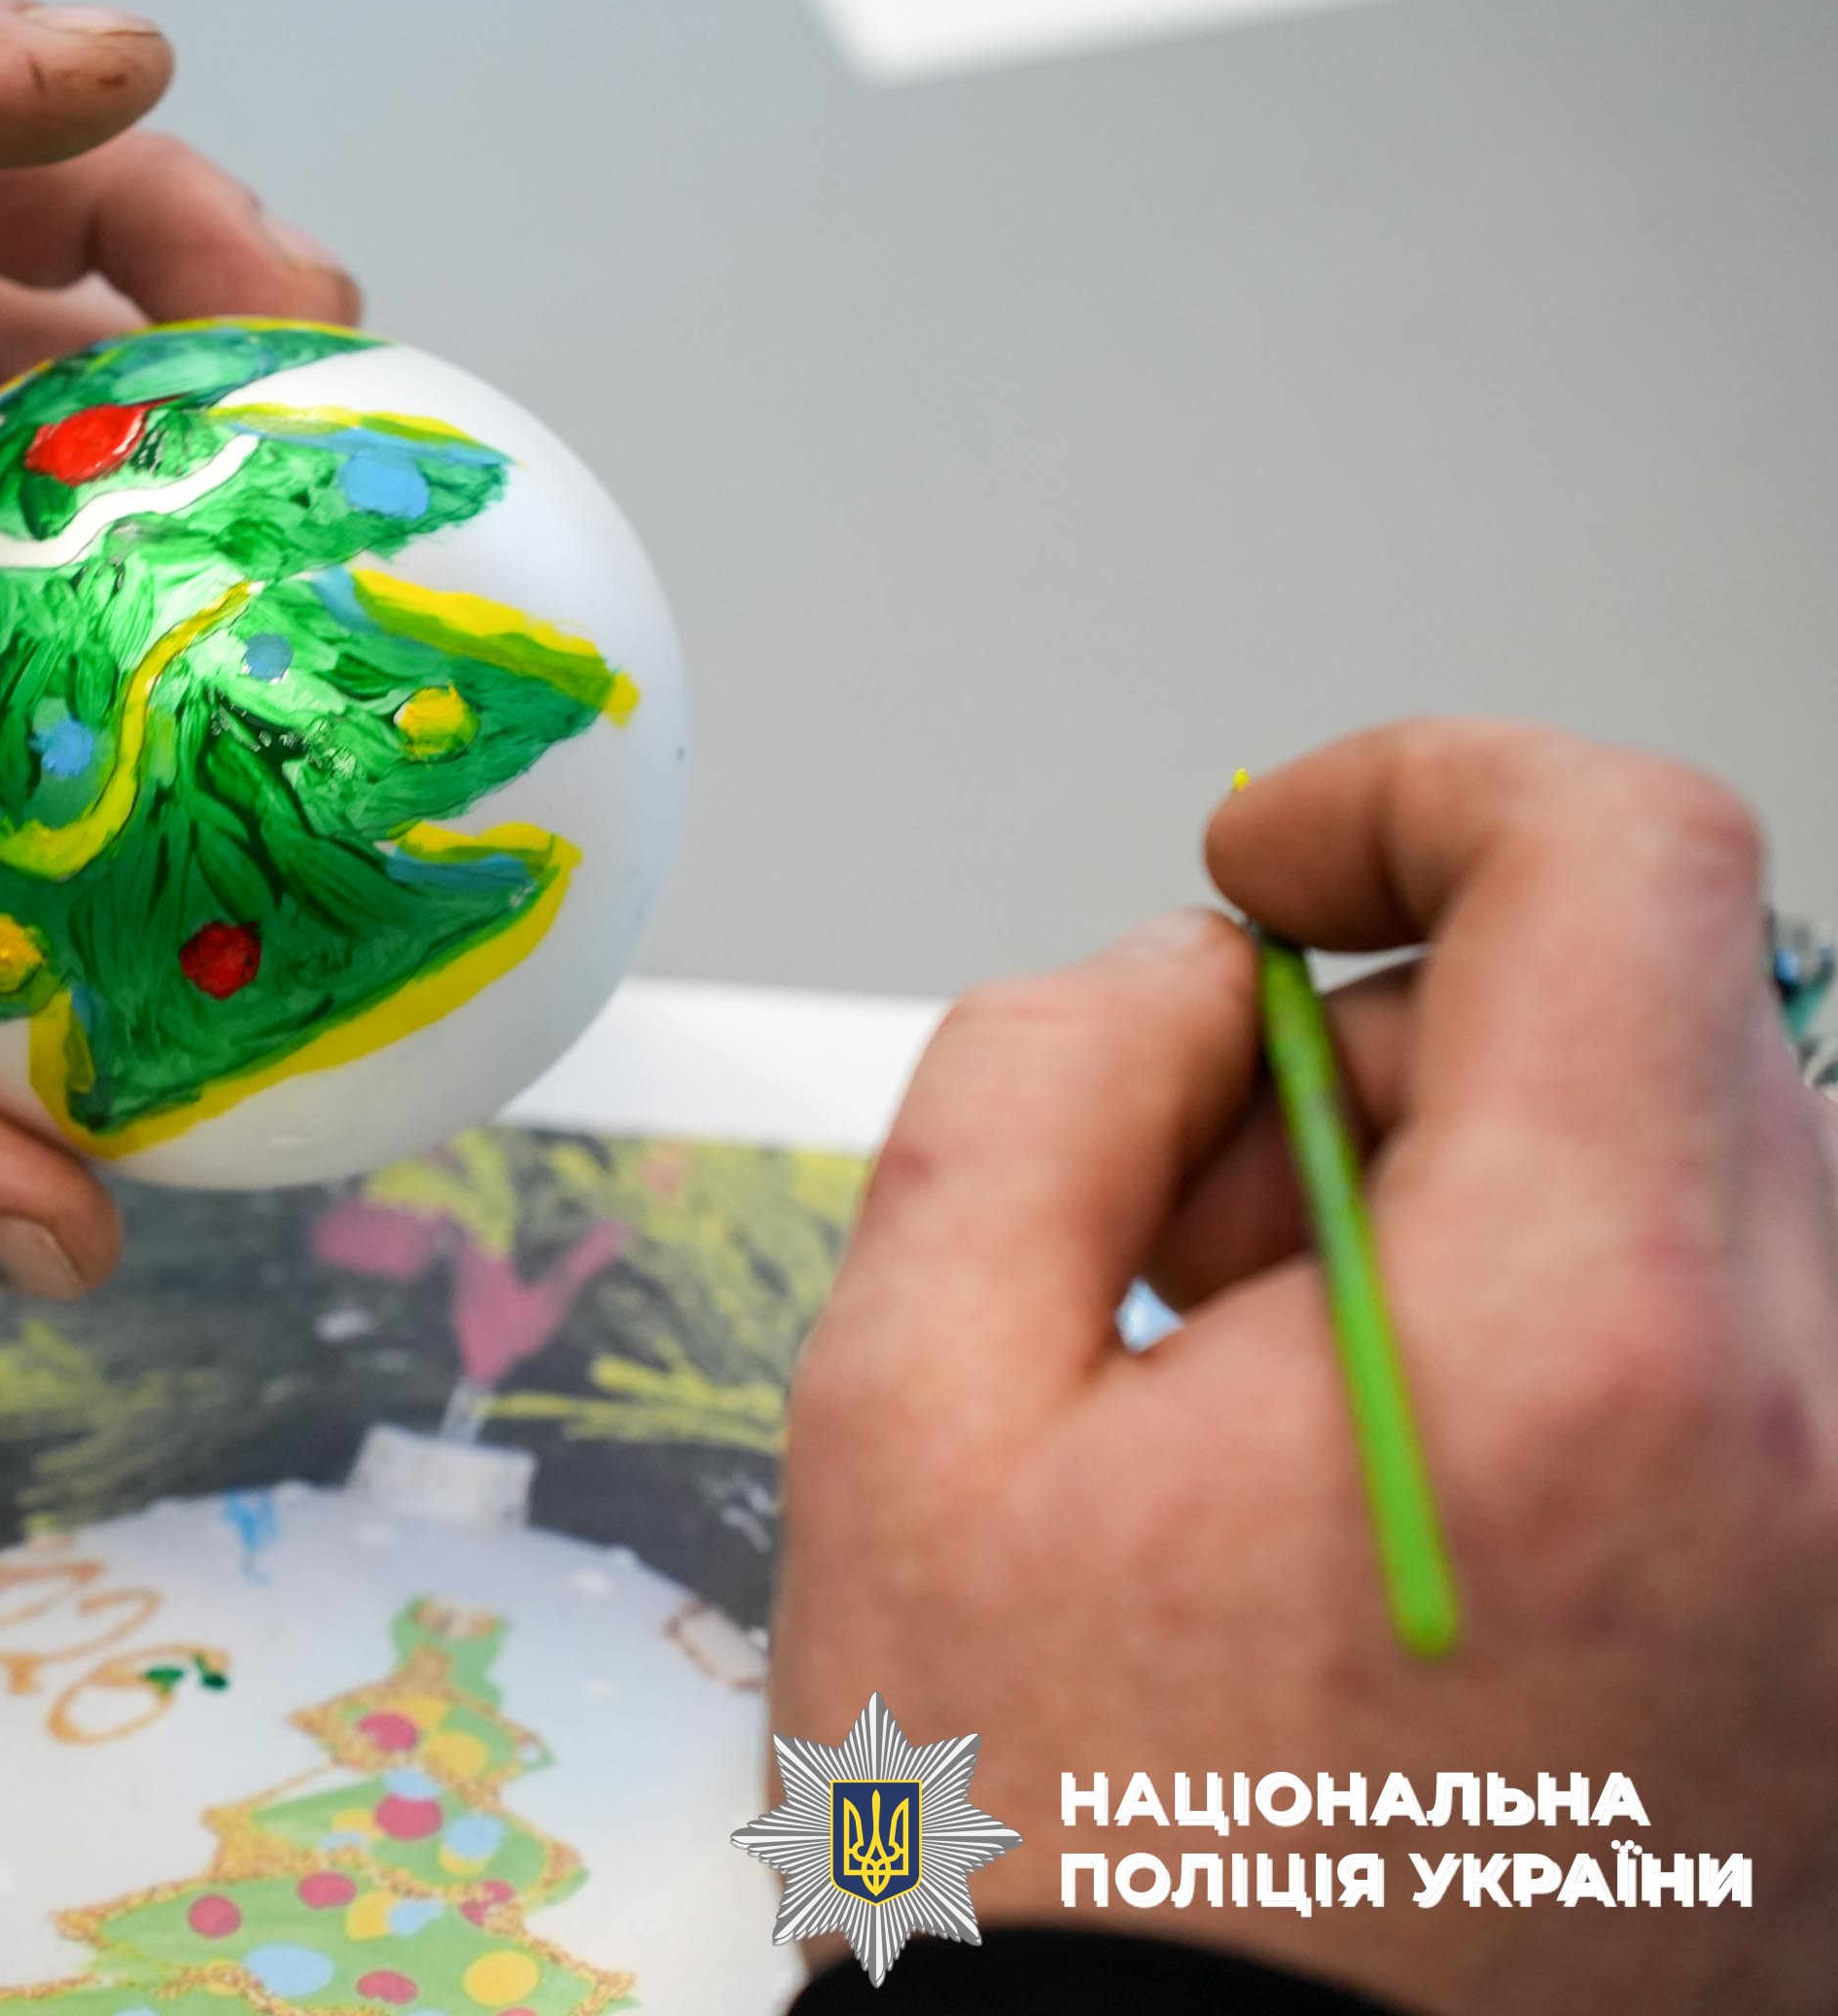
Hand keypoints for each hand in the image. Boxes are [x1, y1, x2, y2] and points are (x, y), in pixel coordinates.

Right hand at [771, 721, 1837, 2009]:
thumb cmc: (1065, 1862)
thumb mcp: (905, 1415)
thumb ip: (1033, 1087)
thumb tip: (1188, 986)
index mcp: (1575, 1344)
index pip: (1626, 863)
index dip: (1419, 789)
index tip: (1271, 868)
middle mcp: (1814, 1440)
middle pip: (1657, 1028)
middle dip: (1396, 1054)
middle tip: (1181, 1237)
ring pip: (1710, 1193)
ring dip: (1481, 1206)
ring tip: (1268, 1413)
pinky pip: (1754, 1368)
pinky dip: (1574, 1346)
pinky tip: (1393, 1513)